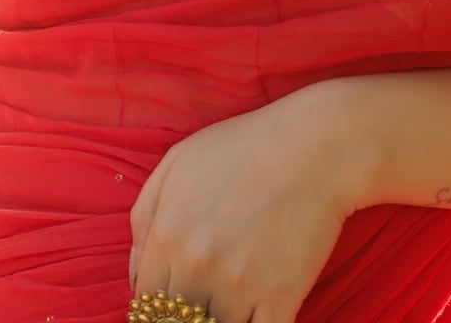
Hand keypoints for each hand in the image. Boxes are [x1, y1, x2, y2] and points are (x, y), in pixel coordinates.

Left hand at [128, 85, 363, 322]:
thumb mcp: (178, 163)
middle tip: (203, 303)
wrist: (315, 144)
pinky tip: (255, 318)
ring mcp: (238, 285)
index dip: (158, 309)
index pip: (145, 304)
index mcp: (167, 235)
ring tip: (230, 306)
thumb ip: (143, 219)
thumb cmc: (245, 147)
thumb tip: (135, 276)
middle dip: (185, 318)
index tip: (176, 303)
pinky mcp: (279, 297)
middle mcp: (197, 265)